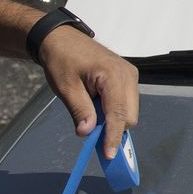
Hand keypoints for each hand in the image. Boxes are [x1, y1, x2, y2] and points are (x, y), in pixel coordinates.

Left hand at [37, 26, 139, 159]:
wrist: (62, 39)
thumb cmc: (62, 59)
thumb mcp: (66, 87)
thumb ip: (80, 110)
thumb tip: (87, 133)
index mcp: (113, 75)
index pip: (119, 114)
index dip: (113, 136)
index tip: (109, 154)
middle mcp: (127, 75)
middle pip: (130, 116)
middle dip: (113, 129)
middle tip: (91, 133)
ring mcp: (130, 76)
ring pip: (130, 111)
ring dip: (113, 120)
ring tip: (91, 115)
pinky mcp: (127, 78)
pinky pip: (127, 102)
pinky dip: (114, 111)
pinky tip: (97, 108)